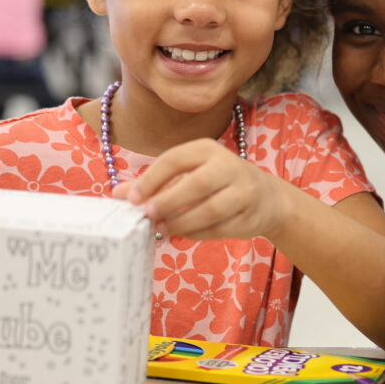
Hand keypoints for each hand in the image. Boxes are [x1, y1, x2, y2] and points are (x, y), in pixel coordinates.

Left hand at [112, 138, 288, 240]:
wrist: (267, 198)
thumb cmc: (219, 183)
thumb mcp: (189, 174)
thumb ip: (155, 183)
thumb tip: (117, 194)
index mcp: (207, 149)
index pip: (175, 158)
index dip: (151, 179)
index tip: (133, 199)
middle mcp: (229, 165)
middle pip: (195, 184)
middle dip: (168, 202)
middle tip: (148, 216)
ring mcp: (243, 190)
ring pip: (209, 209)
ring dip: (182, 222)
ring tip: (163, 229)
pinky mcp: (250, 214)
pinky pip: (219, 228)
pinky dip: (198, 233)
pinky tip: (185, 234)